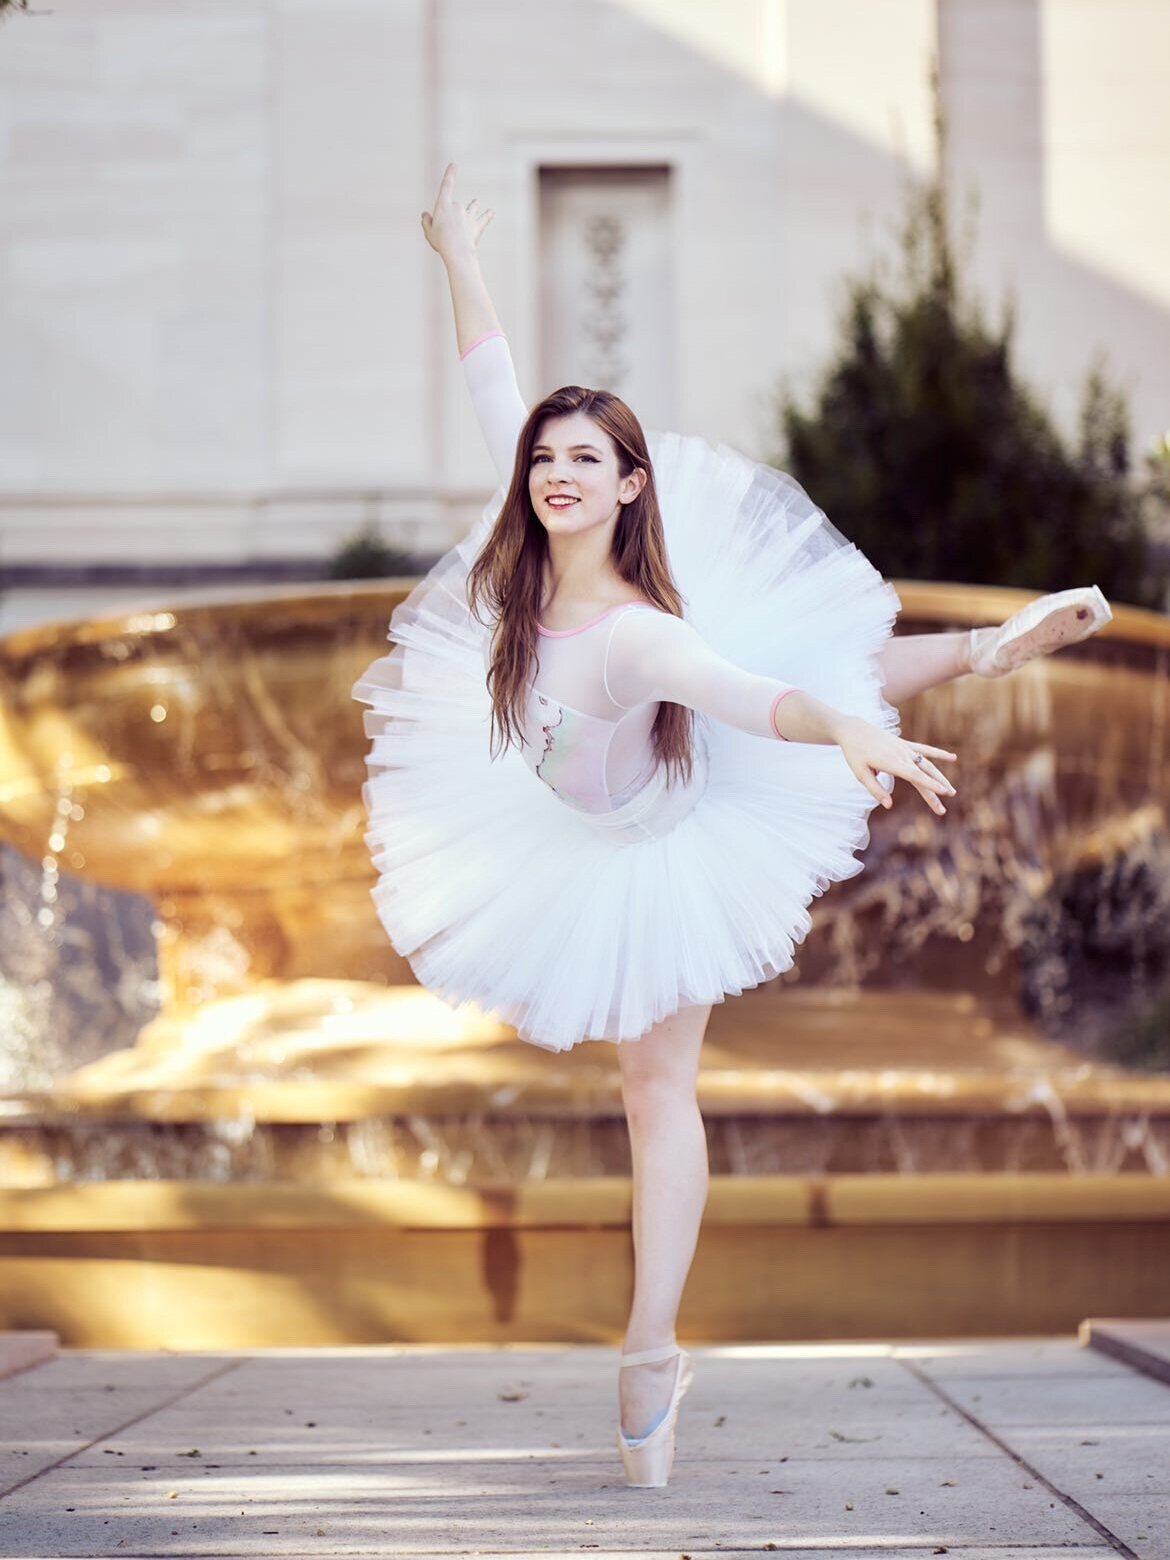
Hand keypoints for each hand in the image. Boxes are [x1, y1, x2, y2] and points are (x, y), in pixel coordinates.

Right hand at [421, 162, 493, 261]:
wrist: (457, 251)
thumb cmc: (441, 242)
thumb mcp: (429, 232)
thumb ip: (426, 222)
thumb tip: (425, 215)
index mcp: (443, 205)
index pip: (447, 186)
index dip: (450, 174)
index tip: (453, 165)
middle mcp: (457, 207)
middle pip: (456, 205)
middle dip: (453, 214)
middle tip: (448, 231)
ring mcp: (469, 215)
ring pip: (473, 207)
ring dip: (474, 206)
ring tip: (476, 203)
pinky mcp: (478, 225)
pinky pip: (484, 218)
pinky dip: (488, 215)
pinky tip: (492, 212)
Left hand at [833, 714, 956, 816]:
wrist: (854, 730)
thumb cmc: (855, 754)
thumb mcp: (860, 774)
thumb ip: (876, 789)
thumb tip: (889, 806)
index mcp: (891, 762)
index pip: (915, 776)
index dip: (930, 785)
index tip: (944, 793)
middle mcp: (902, 755)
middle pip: (923, 775)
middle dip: (935, 791)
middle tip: (942, 810)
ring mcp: (905, 748)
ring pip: (927, 764)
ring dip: (940, 778)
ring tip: (951, 791)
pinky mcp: (905, 744)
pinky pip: (925, 749)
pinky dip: (939, 753)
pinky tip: (953, 758)